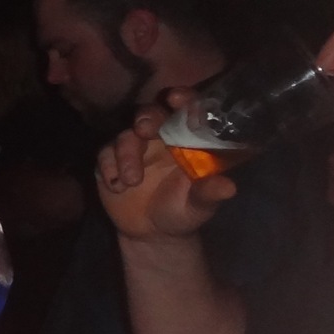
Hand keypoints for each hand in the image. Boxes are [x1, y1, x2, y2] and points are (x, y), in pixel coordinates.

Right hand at [97, 93, 238, 241]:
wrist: (151, 235)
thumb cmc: (182, 213)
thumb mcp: (198, 207)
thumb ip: (208, 193)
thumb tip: (229, 187)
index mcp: (186, 141)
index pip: (186, 110)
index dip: (183, 99)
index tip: (176, 99)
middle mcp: (160, 138)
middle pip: (151, 113)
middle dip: (147, 117)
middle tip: (144, 129)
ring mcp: (134, 147)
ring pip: (125, 134)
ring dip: (126, 153)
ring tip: (131, 181)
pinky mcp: (110, 160)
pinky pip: (104, 153)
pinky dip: (108, 168)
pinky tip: (117, 188)